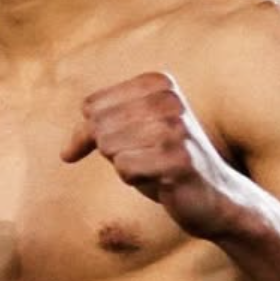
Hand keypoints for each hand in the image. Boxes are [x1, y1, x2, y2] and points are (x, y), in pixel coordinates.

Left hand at [60, 72, 247, 240]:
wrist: (214, 197)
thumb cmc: (164, 163)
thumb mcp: (127, 137)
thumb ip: (95, 131)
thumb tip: (65, 153)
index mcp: (157, 83)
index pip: (91, 106)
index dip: (90, 134)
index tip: (117, 145)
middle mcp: (168, 99)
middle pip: (98, 126)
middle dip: (111, 151)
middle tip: (144, 158)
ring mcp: (176, 128)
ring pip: (109, 147)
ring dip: (126, 165)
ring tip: (155, 166)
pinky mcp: (178, 159)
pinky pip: (123, 168)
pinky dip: (135, 179)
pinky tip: (162, 179)